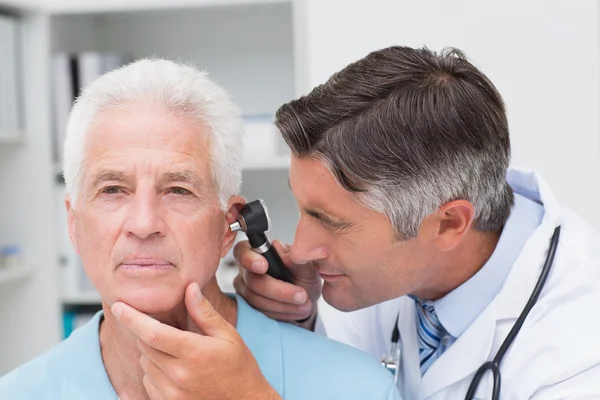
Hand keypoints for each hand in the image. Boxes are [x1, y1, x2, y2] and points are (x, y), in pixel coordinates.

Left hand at [111, 282, 280, 399]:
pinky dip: (154, 373)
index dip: (132, 318)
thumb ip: (205, 313)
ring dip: (153, 354)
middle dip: (150, 333)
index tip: (119, 306)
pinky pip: (147, 383)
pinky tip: (176, 371)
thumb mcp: (228, 336)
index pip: (153, 333)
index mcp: (194, 353)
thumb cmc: (239, 368)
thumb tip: (190, 288)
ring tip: (179, 355)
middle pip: (145, 346)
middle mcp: (179, 375)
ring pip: (145, 364)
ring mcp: (173, 394)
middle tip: (173, 333)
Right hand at [233, 240, 321, 327]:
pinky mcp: (247, 306)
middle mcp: (245, 269)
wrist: (304, 299)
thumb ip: (295, 260)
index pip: (242, 251)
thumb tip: (284, 254)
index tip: (263, 266)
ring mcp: (244, 289)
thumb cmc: (303, 277)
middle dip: (279, 291)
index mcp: (256, 251)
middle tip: (301, 295)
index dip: (249, 259)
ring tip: (305, 305)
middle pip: (252, 281)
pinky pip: (260, 312)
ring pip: (257, 300)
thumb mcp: (306, 267)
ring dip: (283, 305)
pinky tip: (296, 311)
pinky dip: (281, 313)